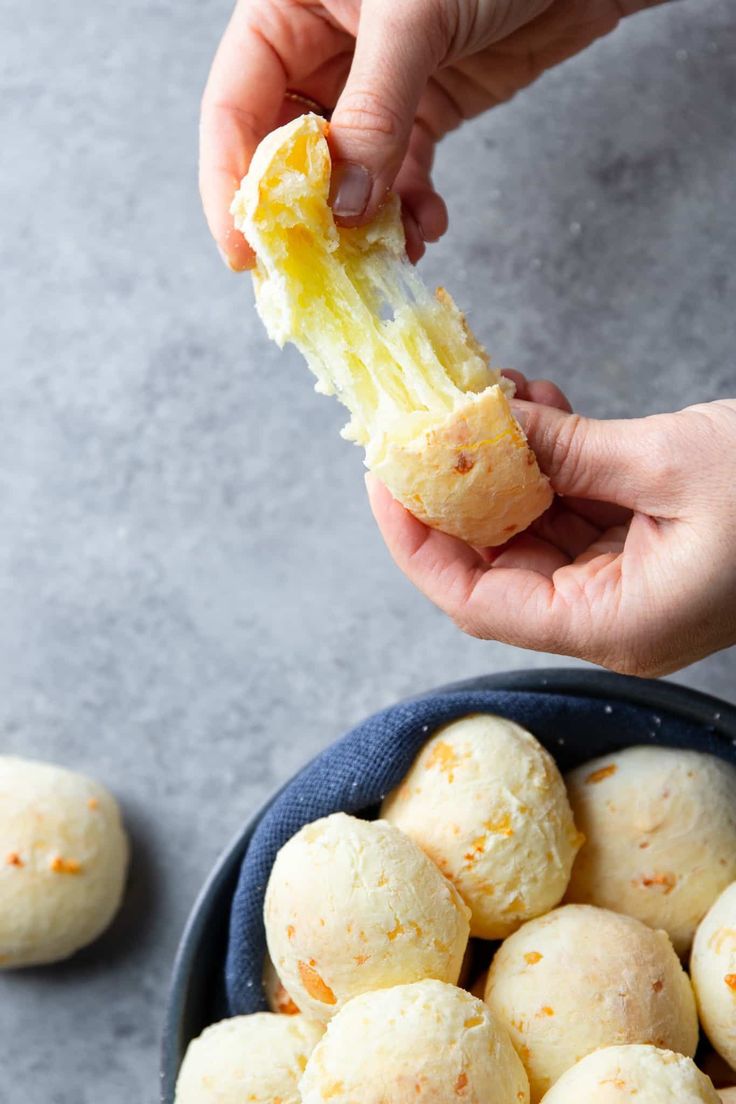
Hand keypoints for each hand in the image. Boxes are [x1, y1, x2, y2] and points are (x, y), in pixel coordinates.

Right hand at [200, 0, 662, 269]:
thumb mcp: (414, 16)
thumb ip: (375, 110)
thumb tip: (344, 206)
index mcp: (286, 8)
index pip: (235, 107)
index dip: (233, 183)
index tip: (243, 252)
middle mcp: (319, 50)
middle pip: (285, 153)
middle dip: (304, 217)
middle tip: (316, 271)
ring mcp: (372, 86)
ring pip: (346, 177)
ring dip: (363, 225)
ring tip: (388, 254)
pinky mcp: (424, 111)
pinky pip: (400, 177)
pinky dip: (410, 211)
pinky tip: (428, 226)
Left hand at [367, 380, 735, 676]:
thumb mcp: (670, 461)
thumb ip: (565, 451)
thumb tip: (477, 429)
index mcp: (615, 624)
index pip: (474, 600)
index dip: (416, 541)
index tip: (383, 477)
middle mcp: (610, 616)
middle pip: (492, 563)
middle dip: (453, 491)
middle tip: (419, 423)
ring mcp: (624, 584)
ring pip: (527, 531)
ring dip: (501, 465)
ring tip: (487, 396)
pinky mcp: (640, 548)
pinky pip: (569, 510)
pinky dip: (547, 462)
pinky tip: (539, 409)